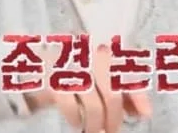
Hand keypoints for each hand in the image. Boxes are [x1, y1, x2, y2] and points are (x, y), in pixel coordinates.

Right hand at [23, 45, 151, 131]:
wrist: (31, 68)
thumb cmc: (72, 75)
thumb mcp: (98, 80)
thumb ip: (122, 92)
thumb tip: (143, 111)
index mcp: (102, 52)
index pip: (126, 73)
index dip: (138, 95)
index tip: (145, 114)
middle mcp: (88, 56)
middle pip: (112, 95)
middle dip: (114, 118)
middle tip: (112, 131)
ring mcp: (70, 68)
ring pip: (93, 105)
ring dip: (97, 125)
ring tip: (95, 131)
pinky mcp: (53, 81)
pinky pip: (71, 108)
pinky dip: (77, 120)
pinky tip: (77, 122)